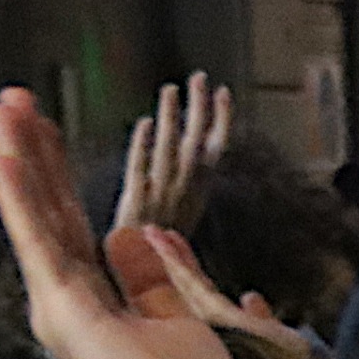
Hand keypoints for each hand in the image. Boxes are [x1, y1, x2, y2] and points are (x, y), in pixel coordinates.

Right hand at [0, 89, 239, 358]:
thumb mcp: (174, 311)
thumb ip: (150, 272)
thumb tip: (137, 234)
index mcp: (91, 296)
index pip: (67, 218)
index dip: (53, 169)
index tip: (41, 124)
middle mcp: (65, 297)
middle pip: (45, 208)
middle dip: (29, 150)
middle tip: (9, 97)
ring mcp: (58, 303)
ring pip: (35, 216)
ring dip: (18, 158)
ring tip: (1, 108)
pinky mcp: (63, 308)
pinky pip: (39, 244)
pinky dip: (21, 201)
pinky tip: (3, 160)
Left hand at [114, 72, 230, 237]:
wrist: (145, 281)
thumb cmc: (162, 247)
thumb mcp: (184, 214)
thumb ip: (186, 184)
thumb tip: (188, 149)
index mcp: (198, 192)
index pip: (215, 148)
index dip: (221, 119)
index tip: (223, 91)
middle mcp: (183, 192)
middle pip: (195, 143)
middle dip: (199, 108)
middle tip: (199, 76)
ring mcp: (160, 197)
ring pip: (169, 151)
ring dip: (171, 118)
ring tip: (170, 89)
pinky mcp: (135, 204)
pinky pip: (141, 171)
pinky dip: (144, 146)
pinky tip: (145, 124)